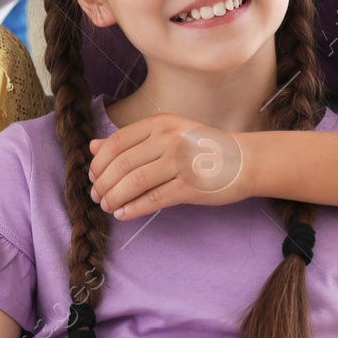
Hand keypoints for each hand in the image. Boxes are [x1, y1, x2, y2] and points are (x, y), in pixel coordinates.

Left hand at [87, 113, 248, 219]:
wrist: (245, 160)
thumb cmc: (202, 148)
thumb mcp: (167, 134)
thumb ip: (131, 140)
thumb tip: (92, 147)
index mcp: (160, 123)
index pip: (117, 142)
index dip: (99, 163)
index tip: (92, 176)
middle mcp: (169, 139)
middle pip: (122, 164)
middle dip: (103, 184)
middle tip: (96, 196)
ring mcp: (180, 162)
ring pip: (134, 182)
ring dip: (114, 198)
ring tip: (107, 207)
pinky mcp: (191, 187)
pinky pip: (153, 199)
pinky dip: (133, 209)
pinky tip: (123, 214)